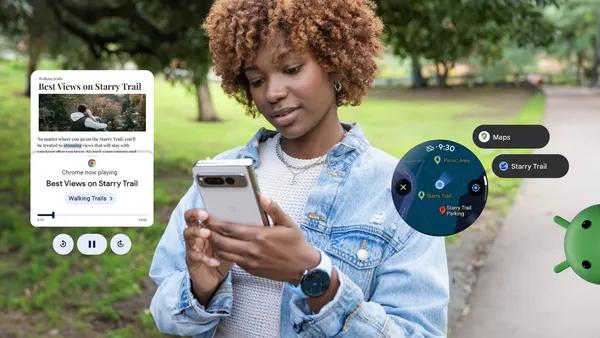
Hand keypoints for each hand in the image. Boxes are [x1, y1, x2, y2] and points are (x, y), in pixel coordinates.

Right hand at [183, 208, 233, 304]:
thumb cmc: (226, 255)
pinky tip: (215, 261)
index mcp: (206, 225)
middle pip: (189, 218)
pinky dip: (204, 258)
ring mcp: (192, 246)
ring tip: (207, 233)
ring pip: (187, 234)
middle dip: (195, 215)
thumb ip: (240, 228)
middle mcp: (196, 233)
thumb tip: (254, 214)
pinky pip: (194, 256)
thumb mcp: (234, 241)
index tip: (210, 207)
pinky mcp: (191, 260)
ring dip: (197, 232)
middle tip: (205, 215)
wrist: (214, 278)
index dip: (202, 208)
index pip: (200, 212)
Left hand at [202, 194, 320, 284]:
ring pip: (224, 253)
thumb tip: (261, 196)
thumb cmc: (296, 243)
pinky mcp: (251, 269)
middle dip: (210, 233)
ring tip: (211, 235)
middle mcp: (252, 250)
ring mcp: (250, 262)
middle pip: (222, 242)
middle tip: (203, 226)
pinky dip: (225, 253)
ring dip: (215, 244)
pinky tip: (224, 246)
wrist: (302, 267)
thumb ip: (273, 209)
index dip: (215, 223)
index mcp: (259, 236)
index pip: (229, 229)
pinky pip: (233, 260)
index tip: (208, 217)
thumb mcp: (288, 223)